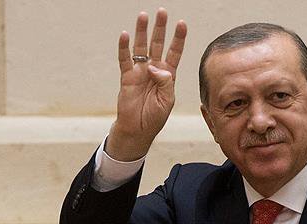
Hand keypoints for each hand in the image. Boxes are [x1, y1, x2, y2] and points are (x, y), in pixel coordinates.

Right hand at [106, 8, 186, 160]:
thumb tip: (155, 67)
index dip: (178, 39)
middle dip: (160, 28)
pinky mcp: (127, 77)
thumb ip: (166, 82)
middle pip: (158, 44)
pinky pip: (125, 59)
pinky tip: (125, 35)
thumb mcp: (167, 100)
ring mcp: (140, 72)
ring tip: (143, 16)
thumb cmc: (155, 117)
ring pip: (141, 47)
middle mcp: (154, 70)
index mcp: (168, 75)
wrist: (138, 129)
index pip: (174, 52)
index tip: (182, 24)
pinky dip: (124, 48)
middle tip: (162, 12)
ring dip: (142, 32)